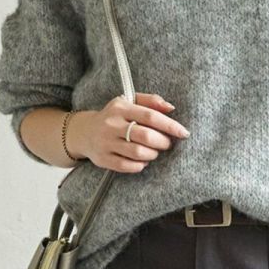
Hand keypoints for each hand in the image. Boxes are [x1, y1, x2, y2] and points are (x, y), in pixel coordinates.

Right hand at [66, 93, 189, 171]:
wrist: (84, 132)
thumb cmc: (114, 117)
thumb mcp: (129, 102)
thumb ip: (150, 102)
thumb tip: (171, 108)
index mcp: (121, 108)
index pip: (150, 116)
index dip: (170, 125)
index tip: (183, 133)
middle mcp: (112, 125)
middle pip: (146, 136)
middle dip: (162, 142)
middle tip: (167, 144)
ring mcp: (106, 143)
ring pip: (138, 153)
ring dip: (152, 154)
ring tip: (154, 152)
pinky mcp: (103, 159)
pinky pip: (127, 166)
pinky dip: (140, 165)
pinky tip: (142, 161)